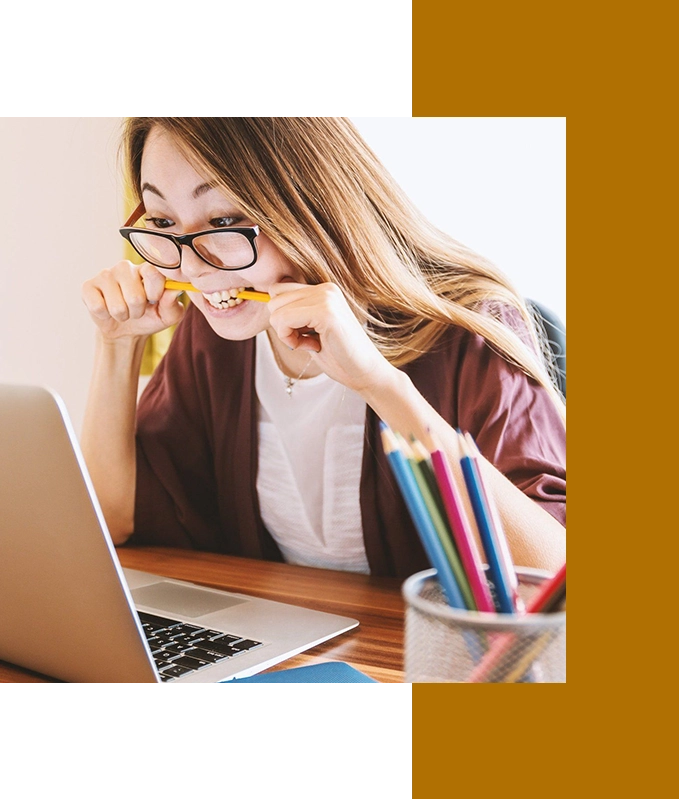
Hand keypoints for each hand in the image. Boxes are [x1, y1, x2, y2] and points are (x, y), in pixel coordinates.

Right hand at [81, 260, 185, 340]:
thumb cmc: (149, 317)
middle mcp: (126, 267)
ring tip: (123, 311)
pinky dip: (105, 316)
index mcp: (147, 269)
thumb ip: (173, 304)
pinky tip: (106, 310)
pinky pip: (98, 307)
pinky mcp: (88, 286)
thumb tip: (174, 290)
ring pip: (117, 306)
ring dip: (122, 316)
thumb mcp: (167, 315)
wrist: (126, 330)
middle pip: (135, 296)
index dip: (155, 292)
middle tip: (136, 310)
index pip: (153, 273)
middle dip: (138, 311)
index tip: (154, 300)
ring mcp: (105, 274)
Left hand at [267, 282, 394, 393]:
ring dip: (286, 333)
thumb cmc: (338, 356)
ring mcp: (326, 297)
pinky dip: (290, 339)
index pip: (278, 290)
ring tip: (311, 343)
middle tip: (306, 340)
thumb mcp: (311, 329)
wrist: (365, 373)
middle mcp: (325, 288)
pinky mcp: (325, 312)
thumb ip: (295, 313)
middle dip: (282, 325)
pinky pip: (284, 320)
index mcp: (323, 290)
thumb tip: (268, 303)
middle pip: (274, 298)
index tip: (302, 333)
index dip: (282, 316)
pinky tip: (312, 346)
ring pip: (276, 310)